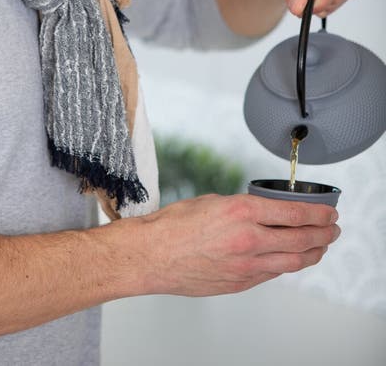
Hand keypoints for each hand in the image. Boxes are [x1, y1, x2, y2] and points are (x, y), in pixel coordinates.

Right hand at [139, 193, 339, 296]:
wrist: (153, 255)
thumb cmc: (175, 225)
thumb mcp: (214, 202)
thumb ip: (243, 208)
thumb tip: (263, 212)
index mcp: (242, 212)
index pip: (294, 214)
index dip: (318, 213)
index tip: (328, 211)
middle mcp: (249, 240)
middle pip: (301, 239)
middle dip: (323, 233)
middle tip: (333, 228)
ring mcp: (246, 266)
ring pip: (293, 261)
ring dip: (313, 252)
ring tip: (322, 246)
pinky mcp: (240, 283)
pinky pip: (272, 273)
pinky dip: (287, 264)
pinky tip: (292, 258)